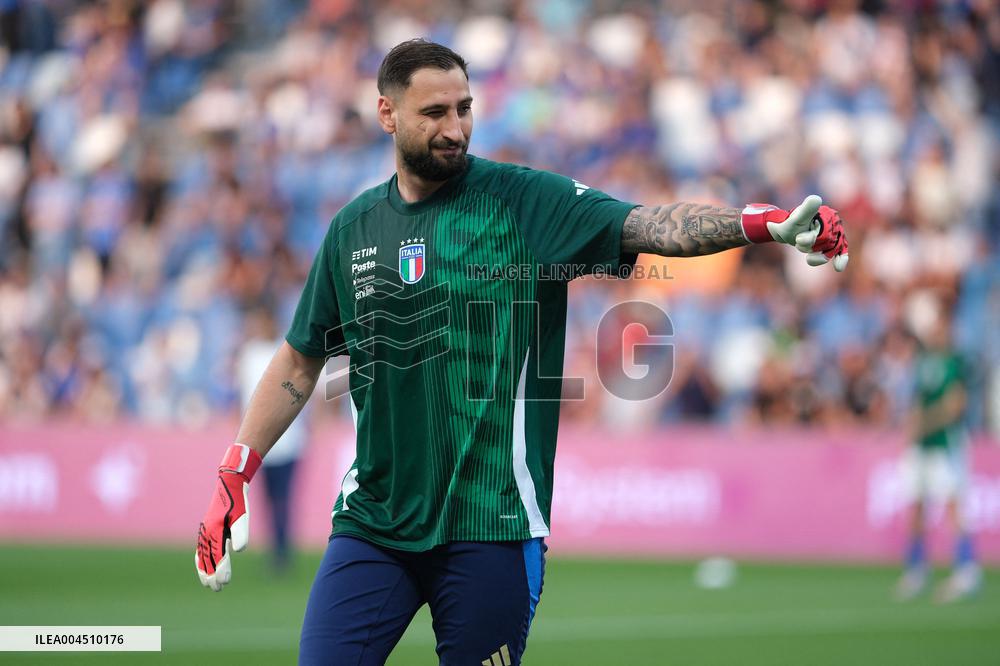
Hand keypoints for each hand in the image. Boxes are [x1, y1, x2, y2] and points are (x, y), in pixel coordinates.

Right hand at [196, 443, 261, 591]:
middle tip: (216, 589)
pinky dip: (200, 559)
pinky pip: (200, 548)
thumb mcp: (242, 516)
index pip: (217, 556)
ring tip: (207, 583)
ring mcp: (205, 530)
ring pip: (201, 555)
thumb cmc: (237, 501)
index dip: (221, 570)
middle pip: (207, 559)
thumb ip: (240, 533)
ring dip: (204, 570)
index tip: (224, 583)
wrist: (229, 484)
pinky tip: (202, 564)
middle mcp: (206, 533)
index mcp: (214, 532)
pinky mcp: (207, 528)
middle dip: (211, 575)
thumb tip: (238, 550)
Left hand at [741, 195, 848, 271]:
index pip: (826, 234)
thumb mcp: (796, 219)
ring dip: (816, 255)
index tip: (798, 240)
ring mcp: (832, 234)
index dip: (811, 239)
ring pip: (831, 251)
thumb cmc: (789, 224)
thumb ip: (806, 210)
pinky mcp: (830, 244)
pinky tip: (839, 268)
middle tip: (797, 241)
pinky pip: (838, 252)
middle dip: (811, 246)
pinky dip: (840, 259)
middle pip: (829, 244)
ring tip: (803, 249)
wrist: (784, 232)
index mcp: (829, 216)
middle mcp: (833, 224)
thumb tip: (816, 198)